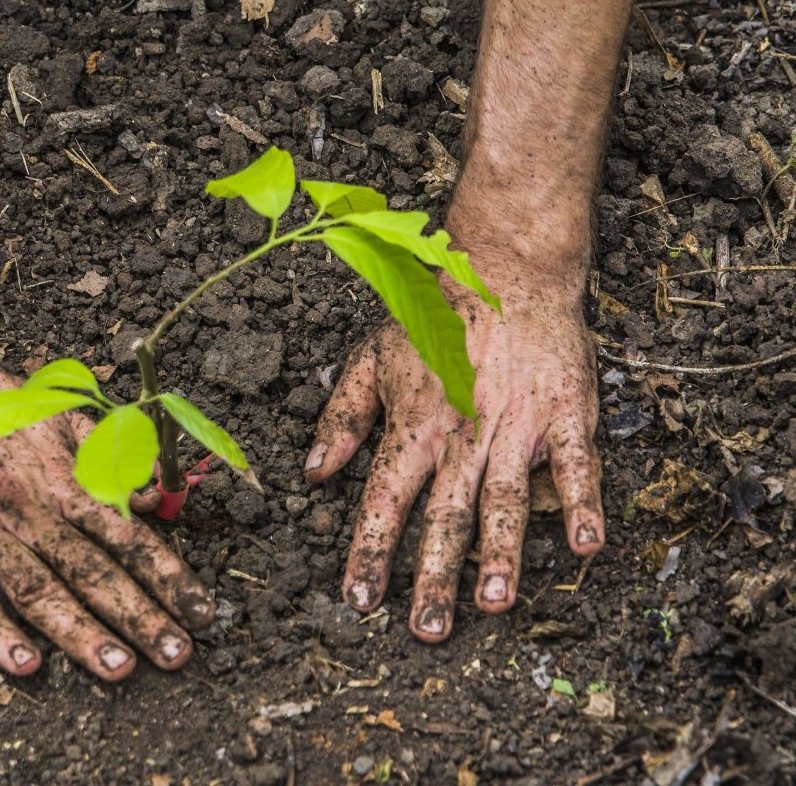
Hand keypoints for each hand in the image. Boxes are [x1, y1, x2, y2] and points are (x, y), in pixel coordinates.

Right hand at [0, 349, 214, 679]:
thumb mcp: (53, 411)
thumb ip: (105, 454)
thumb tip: (155, 500)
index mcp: (58, 476)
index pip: (127, 535)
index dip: (170, 575)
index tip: (204, 610)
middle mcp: (24, 505)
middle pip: (92, 570)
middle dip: (141, 616)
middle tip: (179, 655)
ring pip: (37, 588)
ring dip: (81, 632)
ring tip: (120, 668)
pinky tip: (25, 665)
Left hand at [305, 254, 602, 641]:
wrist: (505, 268)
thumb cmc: (433, 319)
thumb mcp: (370, 359)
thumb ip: (341, 417)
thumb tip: (313, 471)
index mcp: (413, 426)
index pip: (383, 500)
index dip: (368, 552)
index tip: (357, 600)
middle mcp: (461, 433)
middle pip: (444, 516)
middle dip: (433, 577)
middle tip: (426, 631)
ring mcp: (515, 425)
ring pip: (505, 499)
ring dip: (501, 554)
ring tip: (493, 602)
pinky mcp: (565, 413)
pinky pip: (575, 465)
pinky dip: (582, 504)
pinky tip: (586, 545)